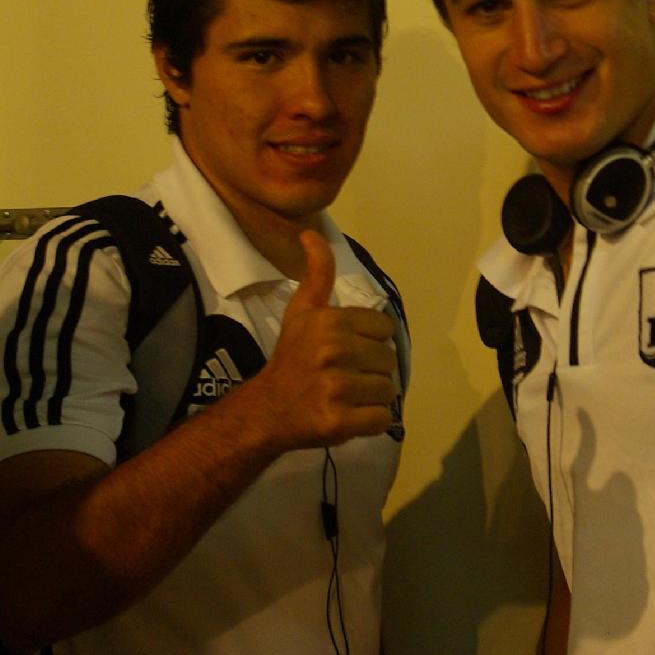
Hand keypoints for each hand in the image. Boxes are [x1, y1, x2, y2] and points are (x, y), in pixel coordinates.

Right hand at [238, 230, 397, 451]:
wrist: (266, 410)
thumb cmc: (291, 358)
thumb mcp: (301, 311)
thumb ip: (317, 273)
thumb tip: (311, 233)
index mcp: (330, 321)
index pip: (384, 328)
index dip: (369, 340)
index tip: (347, 350)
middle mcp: (334, 351)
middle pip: (388, 360)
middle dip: (371, 370)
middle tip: (344, 376)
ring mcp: (336, 388)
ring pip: (387, 390)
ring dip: (371, 397)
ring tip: (346, 396)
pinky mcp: (339, 422)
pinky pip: (381, 419)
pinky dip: (370, 421)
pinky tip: (349, 415)